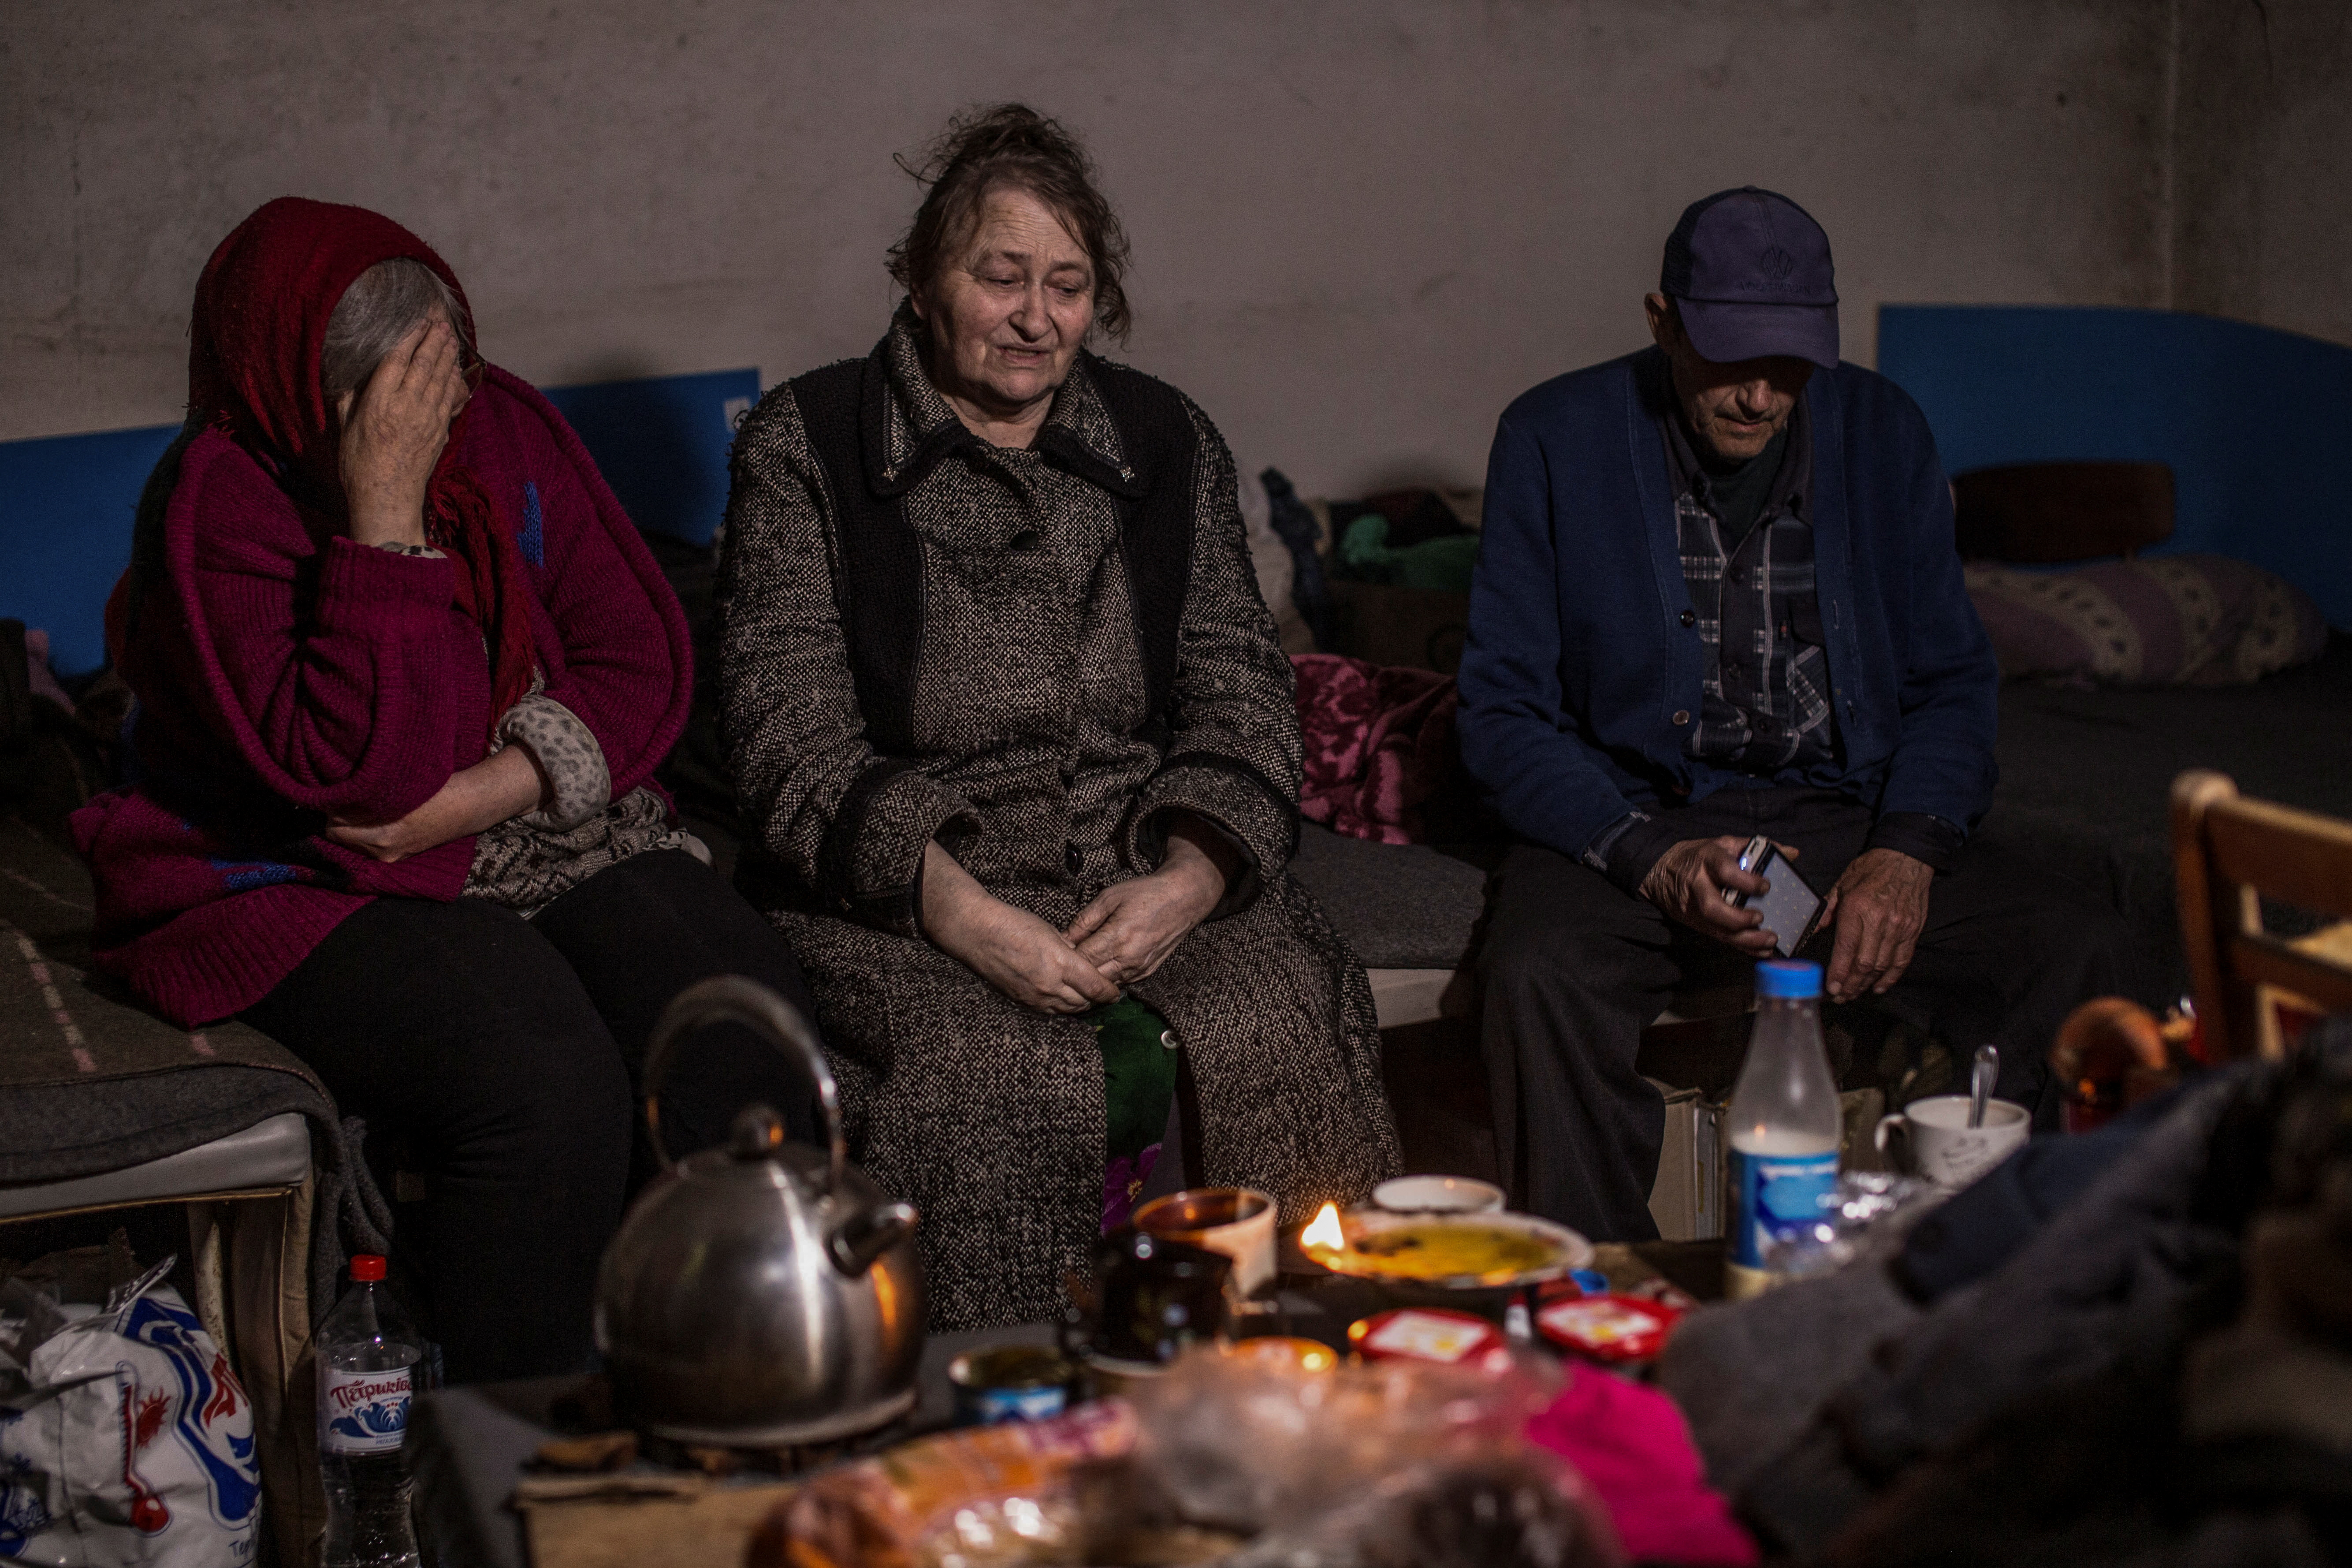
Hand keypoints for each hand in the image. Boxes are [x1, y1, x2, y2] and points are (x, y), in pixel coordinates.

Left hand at [324, 745, 544, 862]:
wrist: (468, 806)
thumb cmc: (435, 788)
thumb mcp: (398, 785)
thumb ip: (365, 790)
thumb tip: (334, 785)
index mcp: (383, 834)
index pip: (334, 824)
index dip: (332, 805)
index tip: (335, 789)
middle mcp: (383, 849)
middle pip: (338, 835)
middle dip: (336, 816)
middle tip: (343, 795)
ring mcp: (391, 855)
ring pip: (351, 841)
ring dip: (350, 825)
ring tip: (359, 805)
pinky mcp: (398, 855)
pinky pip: (367, 846)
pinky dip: (364, 832)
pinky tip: (373, 817)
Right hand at [336, 317, 470, 547]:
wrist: (386, 499)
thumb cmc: (358, 465)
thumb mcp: (344, 428)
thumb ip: (348, 400)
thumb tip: (349, 378)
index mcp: (378, 402)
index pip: (397, 360)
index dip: (409, 337)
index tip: (417, 321)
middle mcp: (406, 406)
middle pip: (424, 364)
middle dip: (434, 341)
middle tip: (441, 323)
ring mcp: (427, 419)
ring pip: (440, 379)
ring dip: (447, 357)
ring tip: (451, 338)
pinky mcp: (439, 432)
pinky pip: (449, 400)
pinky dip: (454, 382)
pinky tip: (456, 370)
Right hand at [920, 843, 1120, 1013]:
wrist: (979, 933)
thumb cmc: (1014, 924)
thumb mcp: (1051, 931)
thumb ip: (1070, 950)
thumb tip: (1083, 960)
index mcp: (1061, 963)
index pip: (1095, 987)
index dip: (1110, 992)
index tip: (1116, 992)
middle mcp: (1050, 984)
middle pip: (1084, 1002)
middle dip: (1097, 999)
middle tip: (1105, 993)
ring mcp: (1035, 996)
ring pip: (1068, 1010)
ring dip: (1081, 1005)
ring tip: (1087, 997)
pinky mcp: (1023, 1000)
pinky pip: (1050, 1011)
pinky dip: (1062, 1007)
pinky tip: (1065, 998)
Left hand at [1065, 829, 1227, 985]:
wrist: (1181, 899)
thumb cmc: (1144, 893)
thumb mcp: (1109, 897)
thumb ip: (1085, 920)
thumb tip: (1064, 938)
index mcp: (1117, 937)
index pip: (1082, 959)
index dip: (1067, 957)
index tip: (1057, 951)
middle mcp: (1128, 958)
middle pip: (1092, 977)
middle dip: (1076, 972)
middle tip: (1064, 962)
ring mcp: (1139, 968)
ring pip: (1105, 984)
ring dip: (1091, 978)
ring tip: (1079, 967)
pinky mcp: (1146, 972)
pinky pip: (1120, 982)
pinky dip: (1107, 978)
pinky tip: (1099, 968)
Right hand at [1637, 835, 1799, 954]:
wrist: (1660, 871)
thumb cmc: (1700, 856)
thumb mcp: (1724, 843)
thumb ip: (1757, 847)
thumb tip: (1792, 853)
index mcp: (1707, 860)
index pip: (1724, 871)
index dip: (1745, 880)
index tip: (1765, 886)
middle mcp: (1698, 886)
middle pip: (1713, 907)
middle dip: (1738, 918)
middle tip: (1760, 918)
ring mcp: (1695, 909)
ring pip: (1716, 929)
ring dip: (1744, 939)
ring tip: (1770, 941)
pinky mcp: (1697, 923)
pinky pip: (1720, 938)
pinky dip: (1743, 947)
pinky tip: (1763, 950)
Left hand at [1819, 847, 1931, 1001]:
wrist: (1907, 858)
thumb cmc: (1871, 869)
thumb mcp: (1843, 884)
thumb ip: (1828, 910)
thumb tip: (1812, 932)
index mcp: (1858, 908)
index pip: (1846, 948)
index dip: (1838, 972)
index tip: (1831, 987)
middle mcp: (1880, 920)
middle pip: (1864, 963)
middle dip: (1851, 984)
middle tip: (1840, 997)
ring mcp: (1899, 927)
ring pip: (1882, 965)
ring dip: (1867, 984)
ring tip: (1855, 994)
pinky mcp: (1913, 930)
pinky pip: (1902, 960)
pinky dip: (1891, 977)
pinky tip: (1879, 987)